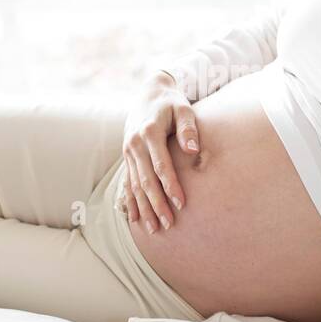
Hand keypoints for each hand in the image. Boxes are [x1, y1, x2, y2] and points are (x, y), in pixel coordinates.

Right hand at [119, 72, 200, 233]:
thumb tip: (193, 150)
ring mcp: (128, 151)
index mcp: (149, 132)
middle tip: (169, 224)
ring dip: (144, 208)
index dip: (170, 185)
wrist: (149, 92)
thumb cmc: (172, 102)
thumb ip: (188, 128)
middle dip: (157, 204)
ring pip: (134, 185)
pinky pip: (127, 182)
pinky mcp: (126, 156)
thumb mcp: (184, 108)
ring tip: (154, 229)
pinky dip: (130, 201)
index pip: (161, 165)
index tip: (181, 204)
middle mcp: (134, 143)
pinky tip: (135, 219)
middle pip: (145, 180)